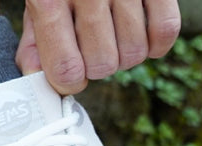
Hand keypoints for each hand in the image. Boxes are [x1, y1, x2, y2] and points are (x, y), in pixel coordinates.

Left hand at [15, 0, 180, 94]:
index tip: (70, 70)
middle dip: (98, 64)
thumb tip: (40, 80)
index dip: (69, 81)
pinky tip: (141, 29)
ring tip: (114, 30)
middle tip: (93, 43)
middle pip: (103, 65)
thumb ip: (36, 42)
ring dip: (125, 52)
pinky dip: (156, 41)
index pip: (65, 69)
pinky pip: (166, 30)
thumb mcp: (41, 0)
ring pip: (133, 53)